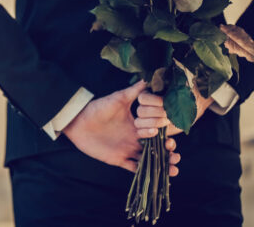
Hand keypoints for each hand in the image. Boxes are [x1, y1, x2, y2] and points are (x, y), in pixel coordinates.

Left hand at [63, 81, 179, 175]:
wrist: (78, 121)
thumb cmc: (98, 108)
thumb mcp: (118, 98)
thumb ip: (134, 91)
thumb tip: (149, 77)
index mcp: (137, 124)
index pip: (156, 131)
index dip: (165, 136)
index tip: (170, 139)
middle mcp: (134, 138)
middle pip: (156, 148)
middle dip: (168, 152)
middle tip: (175, 155)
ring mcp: (127, 149)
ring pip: (148, 159)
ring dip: (161, 164)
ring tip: (173, 169)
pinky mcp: (117, 159)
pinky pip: (134, 168)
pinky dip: (145, 171)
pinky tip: (156, 175)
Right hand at [135, 85, 213, 136]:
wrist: (192, 107)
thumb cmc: (187, 95)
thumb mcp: (182, 86)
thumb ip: (174, 82)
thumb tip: (167, 74)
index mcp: (149, 93)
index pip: (142, 98)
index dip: (153, 101)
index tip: (165, 102)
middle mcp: (145, 105)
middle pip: (141, 111)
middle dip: (155, 113)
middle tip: (168, 114)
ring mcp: (147, 118)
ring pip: (139, 122)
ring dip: (154, 123)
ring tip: (167, 121)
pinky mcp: (151, 129)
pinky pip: (142, 134)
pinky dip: (148, 134)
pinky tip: (158, 133)